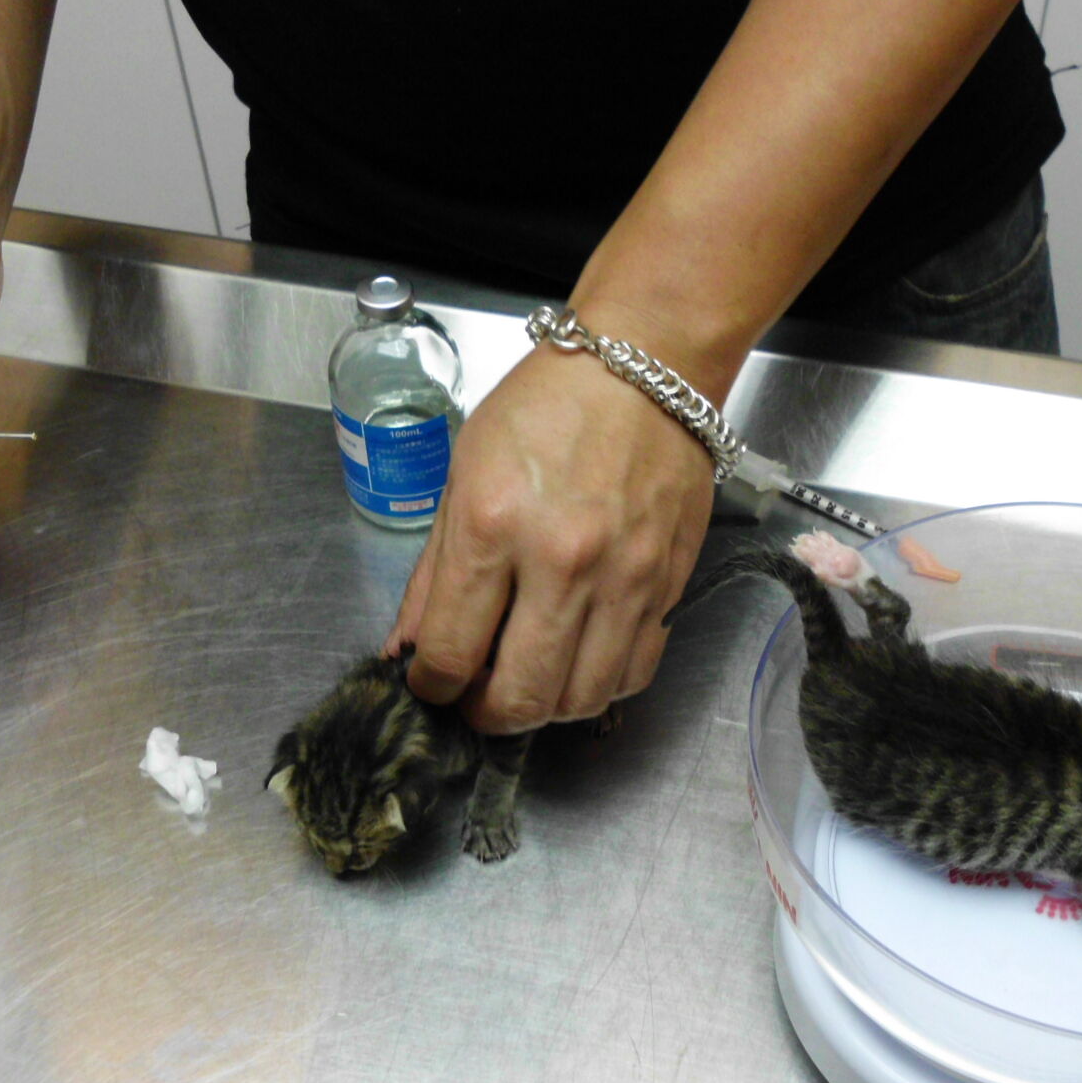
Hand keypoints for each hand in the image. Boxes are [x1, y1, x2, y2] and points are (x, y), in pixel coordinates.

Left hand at [386, 340, 718, 732]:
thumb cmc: (547, 407)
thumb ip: (435, 573)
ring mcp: (624, 579)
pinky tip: (579, 661)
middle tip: (476, 697)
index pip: (450, 653)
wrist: (646, 368)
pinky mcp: (668, 585)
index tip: (432, 682)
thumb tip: (412, 647)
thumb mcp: (463, 474)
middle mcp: (562, 561)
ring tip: (527, 680)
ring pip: (580, 699)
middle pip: (519, 697)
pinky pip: (633, 672)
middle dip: (485, 714)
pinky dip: (600, 686)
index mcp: (494, 526)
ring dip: (544, 708)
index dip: (432, 685)